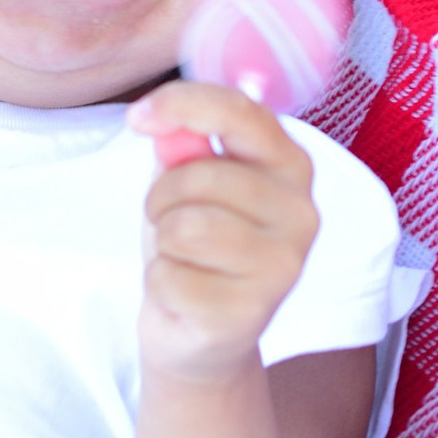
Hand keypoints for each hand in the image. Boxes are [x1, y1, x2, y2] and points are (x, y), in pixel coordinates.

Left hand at [127, 81, 318, 389]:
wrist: (203, 333)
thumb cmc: (197, 244)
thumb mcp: (187, 182)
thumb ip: (181, 145)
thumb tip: (165, 123)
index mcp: (290, 165)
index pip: (242, 112)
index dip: (183, 104)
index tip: (137, 117)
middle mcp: (301, 212)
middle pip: (200, 177)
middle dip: (162, 198)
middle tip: (170, 221)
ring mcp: (283, 266)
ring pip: (185, 227)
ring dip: (162, 242)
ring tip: (181, 255)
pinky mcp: (252, 311)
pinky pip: (171, 277)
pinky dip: (160, 284)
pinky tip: (185, 293)